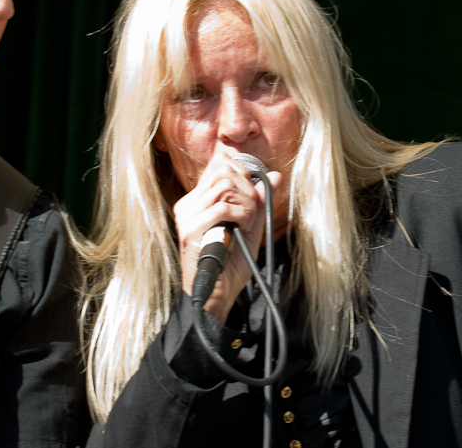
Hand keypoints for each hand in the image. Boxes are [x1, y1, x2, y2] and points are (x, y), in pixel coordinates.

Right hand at [173, 147, 281, 322]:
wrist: (216, 296)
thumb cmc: (230, 264)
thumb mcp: (251, 227)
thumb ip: (260, 201)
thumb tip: (274, 176)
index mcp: (198, 201)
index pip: (219, 165)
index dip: (243, 171)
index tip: (255, 190)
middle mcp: (188, 204)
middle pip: (223, 172)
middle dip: (248, 188)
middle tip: (254, 212)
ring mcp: (187, 216)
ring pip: (224, 187)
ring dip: (246, 203)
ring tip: (248, 222)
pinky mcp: (191, 230)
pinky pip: (222, 208)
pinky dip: (242, 215)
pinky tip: (243, 228)